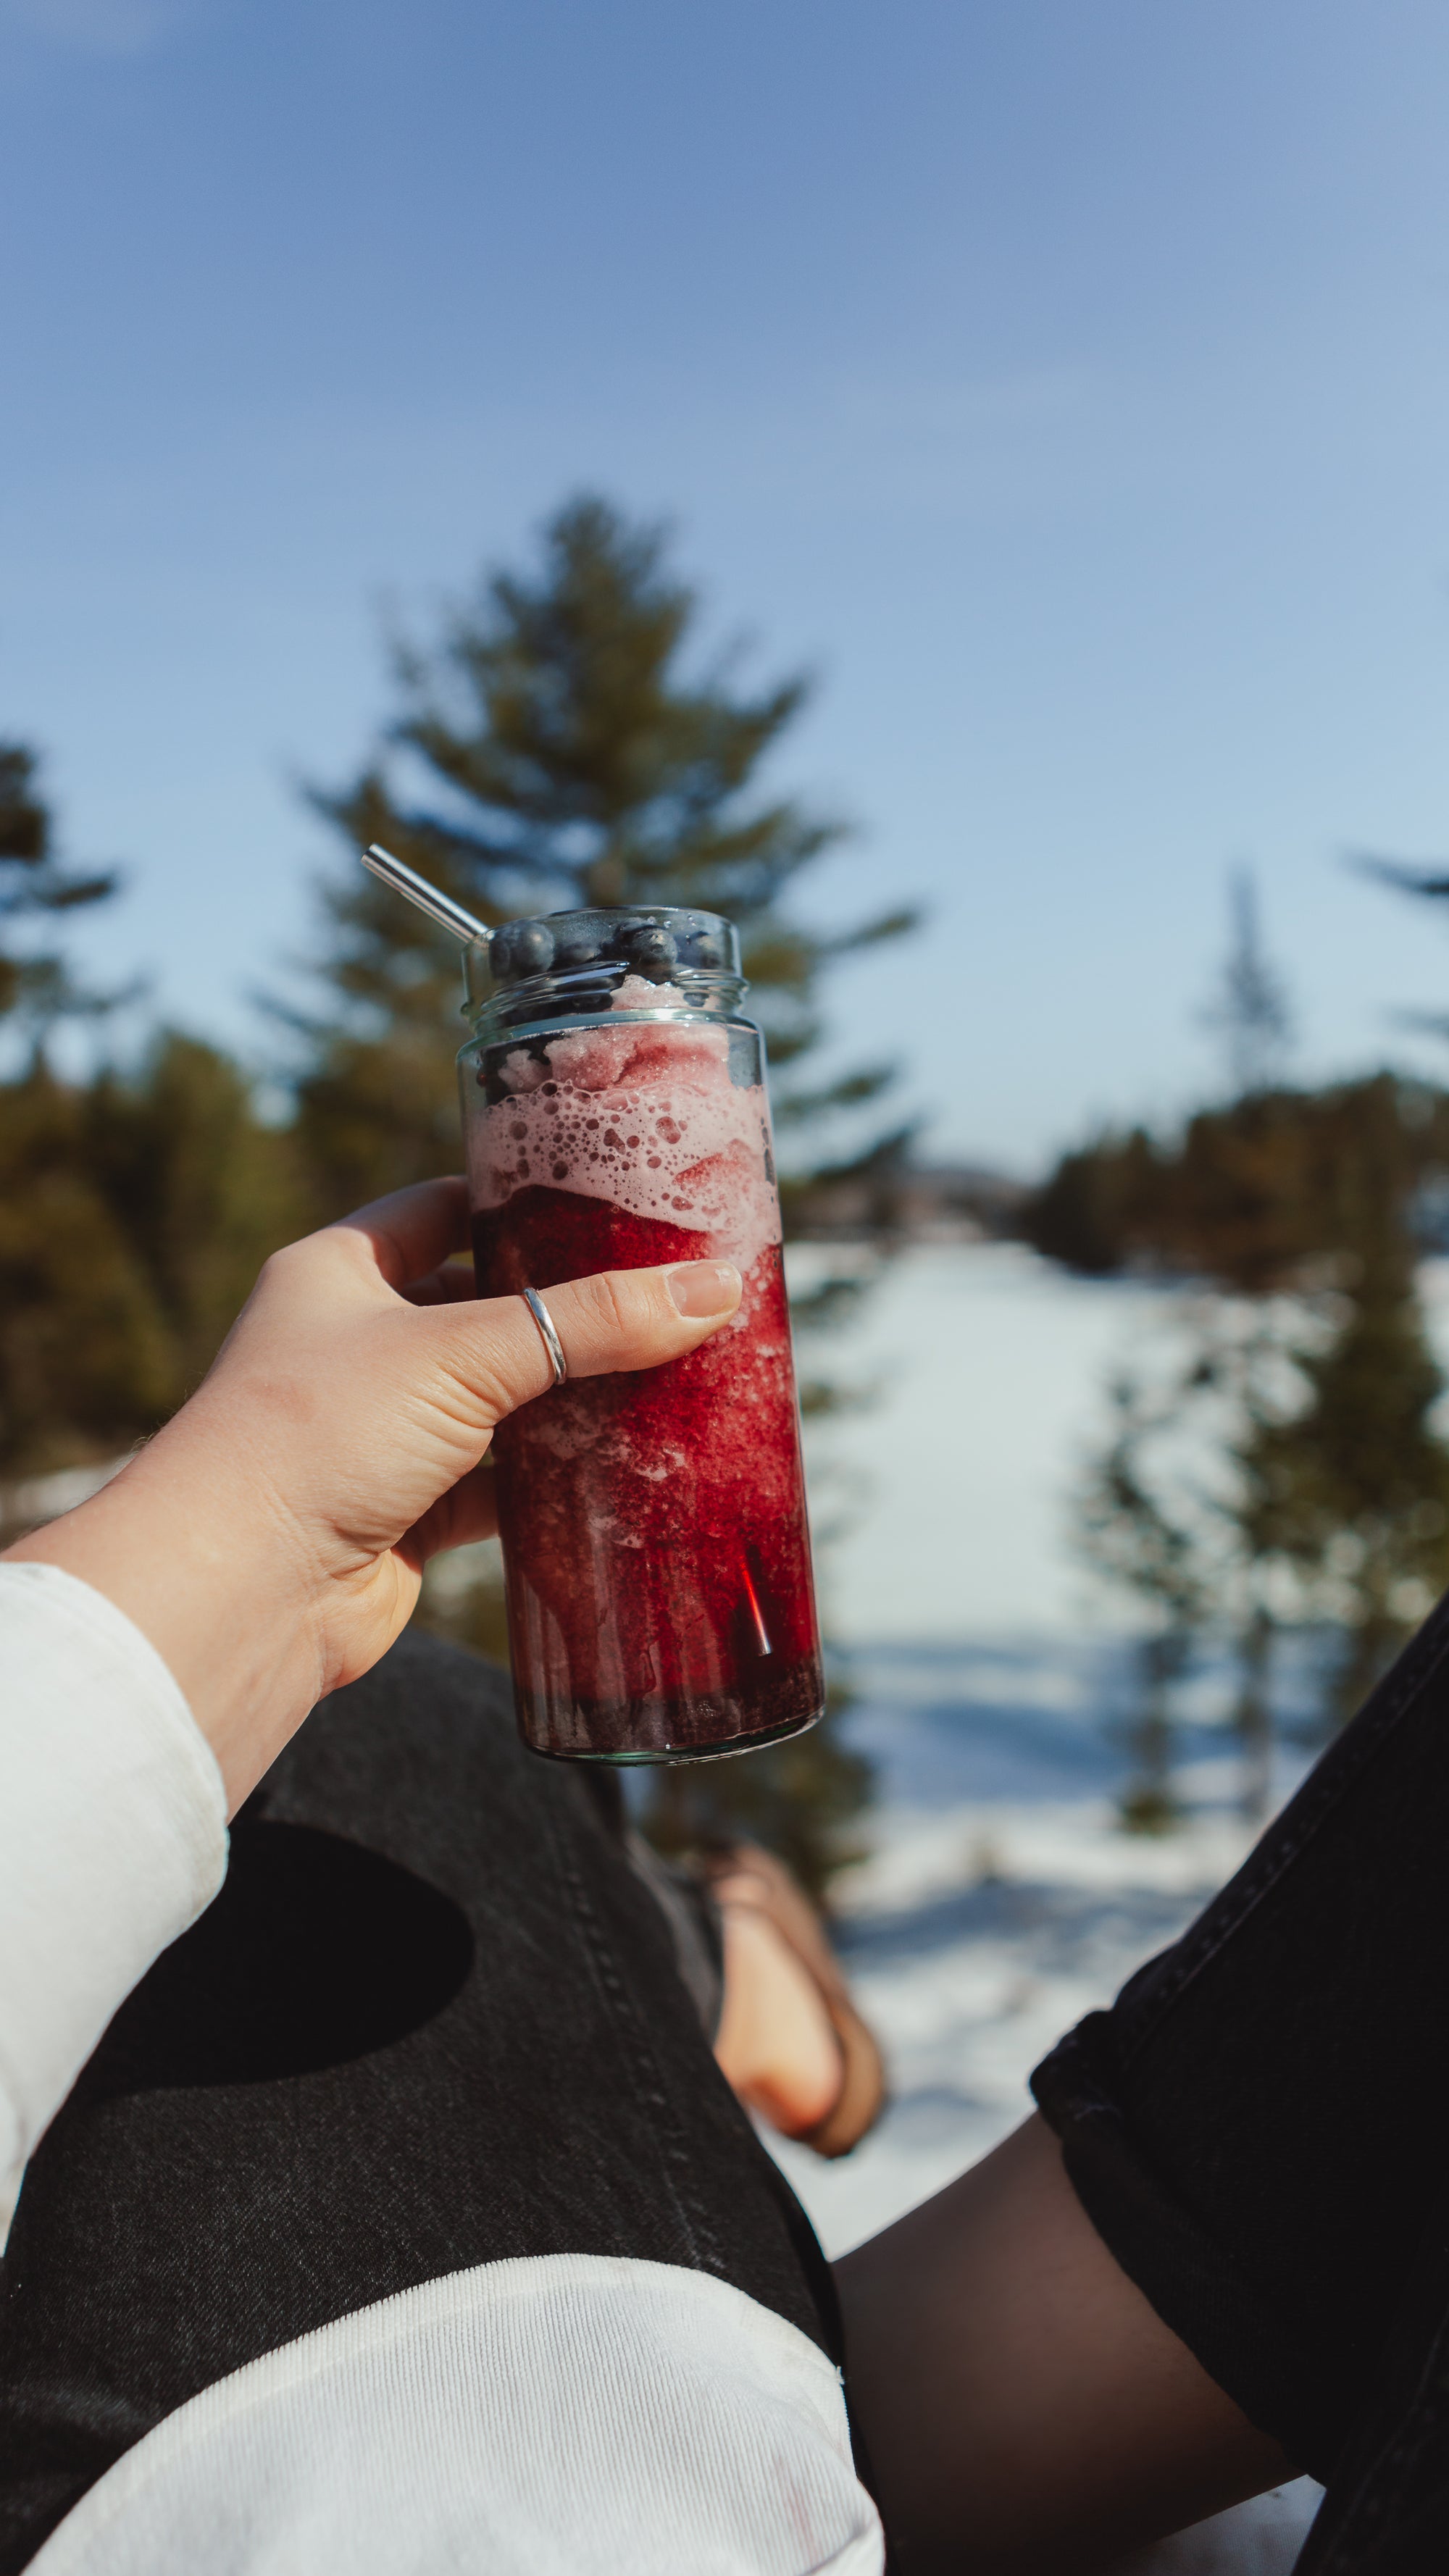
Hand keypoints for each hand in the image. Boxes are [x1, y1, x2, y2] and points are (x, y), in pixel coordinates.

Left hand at [6, 1178, 740, 1810]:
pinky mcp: (403, 1515)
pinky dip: (550, 1481)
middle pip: (479, 1308)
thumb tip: (714, 1290)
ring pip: (495, 1402)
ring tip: (666, 1375)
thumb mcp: (466, 1353)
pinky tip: (621, 1470)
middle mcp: (352, 1346)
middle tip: (662, 1294)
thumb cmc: (321, 1435)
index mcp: (340, 1271)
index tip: (610, 1201)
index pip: (443, 1208)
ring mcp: (377, 1434)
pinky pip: (494, 1486)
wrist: (242, 1591)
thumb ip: (593, 1321)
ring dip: (566, 1399)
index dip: (521, 1202)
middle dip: (564, 1310)